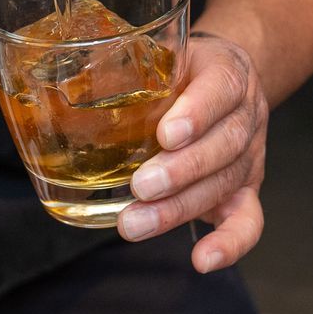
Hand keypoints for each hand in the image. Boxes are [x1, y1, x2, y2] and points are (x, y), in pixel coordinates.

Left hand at [117, 33, 267, 272]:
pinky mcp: (245, 190)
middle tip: (140, 186)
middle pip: (224, 145)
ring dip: (179, 209)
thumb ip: (127, 64)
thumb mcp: (164, 52)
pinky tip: (203, 261)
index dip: (197, 113)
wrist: (225, 78)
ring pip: (224, 184)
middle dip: (181, 170)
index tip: (166, 133)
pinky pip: (248, 221)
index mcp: (228, 71)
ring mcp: (248, 156)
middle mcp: (245, 115)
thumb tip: (64, 77)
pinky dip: (229, 244)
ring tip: (135, 224)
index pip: (221, 89)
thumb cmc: (183, 69)